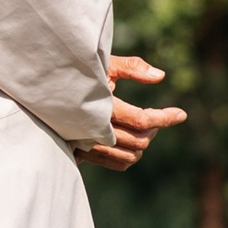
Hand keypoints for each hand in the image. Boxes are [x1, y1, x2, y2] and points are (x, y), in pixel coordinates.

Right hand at [78, 54, 185, 170]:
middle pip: (140, 141)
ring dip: (144, 143)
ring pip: (131, 156)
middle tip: (156, 117)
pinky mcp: (86, 153)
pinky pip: (119, 163)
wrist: (47, 90)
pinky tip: (133, 140)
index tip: (180, 114)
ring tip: (145, 127)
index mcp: (102, 107)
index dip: (165, 118)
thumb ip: (132, 67)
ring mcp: (89, 144)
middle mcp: (95, 130)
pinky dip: (132, 155)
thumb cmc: (77, 73)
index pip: (142, 120)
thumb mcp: (103, 63)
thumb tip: (161, 76)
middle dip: (154, 129)